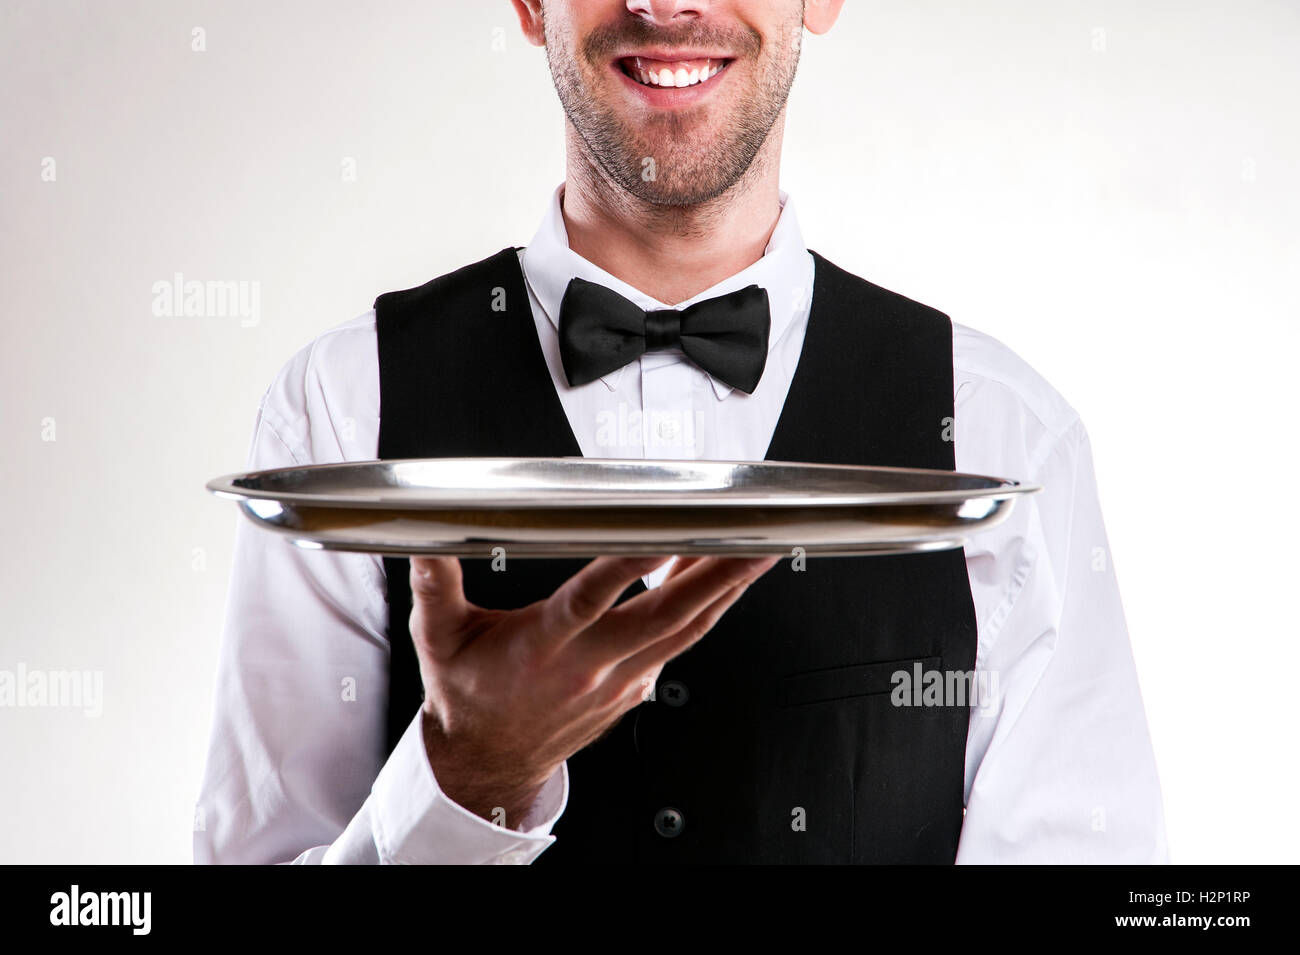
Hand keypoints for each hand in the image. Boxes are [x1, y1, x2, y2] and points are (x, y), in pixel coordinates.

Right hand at [407, 553, 779, 826]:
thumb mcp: (439, 638)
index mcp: (544, 644)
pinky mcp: (634, 686)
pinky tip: (717, 578)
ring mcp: (619, 678)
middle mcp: (590, 662)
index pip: (593, 597)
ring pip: (685, 629)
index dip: (630, 564)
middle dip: (713, 572)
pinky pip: (680, 643)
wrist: (488, 759)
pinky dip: (706, 609)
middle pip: (665, 613)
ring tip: (753, 547)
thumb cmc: (470, 694)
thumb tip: (426, 541)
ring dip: (723, 588)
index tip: (662, 531)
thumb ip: (435, 585)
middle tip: (748, 534)